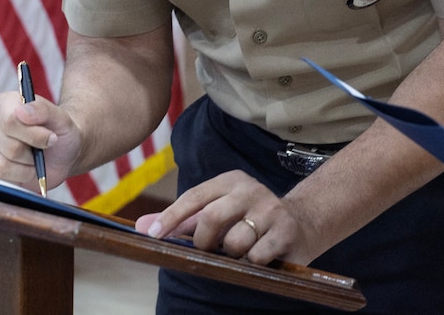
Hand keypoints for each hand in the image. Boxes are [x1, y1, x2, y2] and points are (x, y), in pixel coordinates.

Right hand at [0, 89, 82, 189]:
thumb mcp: (61, 119)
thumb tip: (22, 111)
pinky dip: (17, 180)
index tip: (50, 137)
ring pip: (2, 166)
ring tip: (33, 162)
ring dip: (27, 169)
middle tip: (43, 149)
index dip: (33, 134)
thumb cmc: (60, 133)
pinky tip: (23, 172)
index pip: (10, 120)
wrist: (62, 155)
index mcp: (5, 103)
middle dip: (33, 154)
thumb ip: (43, 110)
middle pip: (9, 146)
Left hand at [136, 171, 317, 264]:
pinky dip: (251, 263)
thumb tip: (140, 227)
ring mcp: (270, 209)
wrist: (302, 222)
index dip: (171, 217)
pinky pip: (255, 256)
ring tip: (242, 250)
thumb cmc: (250, 219)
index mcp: (231, 181)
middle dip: (203, 241)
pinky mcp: (286, 231)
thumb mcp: (218, 211)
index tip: (152, 235)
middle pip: (210, 218)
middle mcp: (250, 190)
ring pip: (234, 243)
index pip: (194, 197)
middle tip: (209, 249)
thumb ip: (181, 220)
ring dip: (232, 255)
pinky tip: (260, 256)